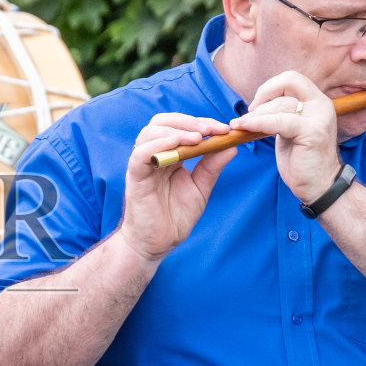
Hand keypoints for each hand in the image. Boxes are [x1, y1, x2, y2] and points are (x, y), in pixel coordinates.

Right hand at [119, 113, 237, 261]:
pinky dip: (158, 144)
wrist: (158, 243)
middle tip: (211, 130)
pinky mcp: (135, 176)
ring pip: (150, 132)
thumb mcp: (200, 188)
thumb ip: (212, 166)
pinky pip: (140, 153)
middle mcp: (155, 155)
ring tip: (197, 138)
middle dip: (189, 121)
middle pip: (163, 122)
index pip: (181, 126)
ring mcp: (143, 164)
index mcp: (170, 155)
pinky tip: (176, 145)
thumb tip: (231, 145)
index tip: (224, 129)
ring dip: (175, 130)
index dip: (202, 123)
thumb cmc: (175, 217)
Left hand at [230, 71, 342, 203]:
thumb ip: (281, 114)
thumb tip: (256, 105)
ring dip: (255, 114)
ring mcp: (319, 118)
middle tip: (248, 115)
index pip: (291, 78)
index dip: (270, 87)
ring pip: (281, 104)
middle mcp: (321, 105)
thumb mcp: (290, 130)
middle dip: (263, 94)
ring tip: (240, 125)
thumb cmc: (301, 160)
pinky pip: (279, 121)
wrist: (319, 186)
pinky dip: (258, 123)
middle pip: (289, 81)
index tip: (256, 105)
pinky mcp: (312, 132)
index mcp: (317, 101)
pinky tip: (244, 127)